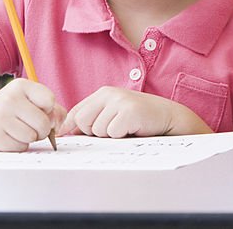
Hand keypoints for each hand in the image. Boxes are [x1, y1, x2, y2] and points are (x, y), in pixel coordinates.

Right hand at [0, 78, 65, 151]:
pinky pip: (20, 147)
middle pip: (43, 123)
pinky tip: (10, 136)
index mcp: (21, 86)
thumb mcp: (32, 98)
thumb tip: (58, 123)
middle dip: (43, 129)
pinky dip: (20, 145)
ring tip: (21, 130)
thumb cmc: (13, 107)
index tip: (40, 109)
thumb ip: (53, 108)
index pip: (49, 100)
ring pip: (32, 137)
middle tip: (34, 126)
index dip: (49, 109)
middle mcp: (9, 100)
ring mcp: (0, 118)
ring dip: (31, 138)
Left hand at [60, 87, 212, 137]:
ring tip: (126, 129)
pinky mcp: (129, 111)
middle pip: (81, 122)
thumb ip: (92, 119)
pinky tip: (133, 130)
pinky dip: (121, 137)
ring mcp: (120, 101)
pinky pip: (112, 133)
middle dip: (93, 133)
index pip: (74, 113)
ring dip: (110, 136)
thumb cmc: (140, 119)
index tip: (71, 139)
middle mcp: (109, 93)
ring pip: (97, 130)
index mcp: (102, 93)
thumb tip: (64, 133)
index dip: (71, 129)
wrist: (169, 117)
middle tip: (113, 131)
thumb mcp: (113, 114)